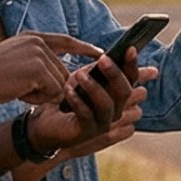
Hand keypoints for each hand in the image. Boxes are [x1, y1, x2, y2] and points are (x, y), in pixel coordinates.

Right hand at [0, 31, 99, 107]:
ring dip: (41, 95)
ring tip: (17, 89)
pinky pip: (52, 92)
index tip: (100, 53)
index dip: (84, 48)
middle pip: (63, 72)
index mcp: (31, 37)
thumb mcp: (13, 61)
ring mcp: (39, 53)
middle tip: (21, 90)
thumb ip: (36, 62)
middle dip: (48, 89)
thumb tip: (62, 78)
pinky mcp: (39, 68)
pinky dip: (37, 99)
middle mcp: (38, 41)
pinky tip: (18, 92)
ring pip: (59, 84)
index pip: (65, 40)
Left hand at [30, 57, 153, 153]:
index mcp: (117, 96)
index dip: (132, 65)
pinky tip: (68, 90)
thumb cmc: (69, 96)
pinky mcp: (87, 132)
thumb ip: (101, 67)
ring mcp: (102, 123)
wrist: (48, 119)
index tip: (129, 49)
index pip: (131, 80)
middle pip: (124, 92)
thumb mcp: (87, 76)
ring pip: (107, 104)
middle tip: (103, 59)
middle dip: (115, 74)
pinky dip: (77, 101)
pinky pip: (86, 115)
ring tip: (79, 75)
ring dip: (93, 87)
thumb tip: (117, 48)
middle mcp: (115, 111)